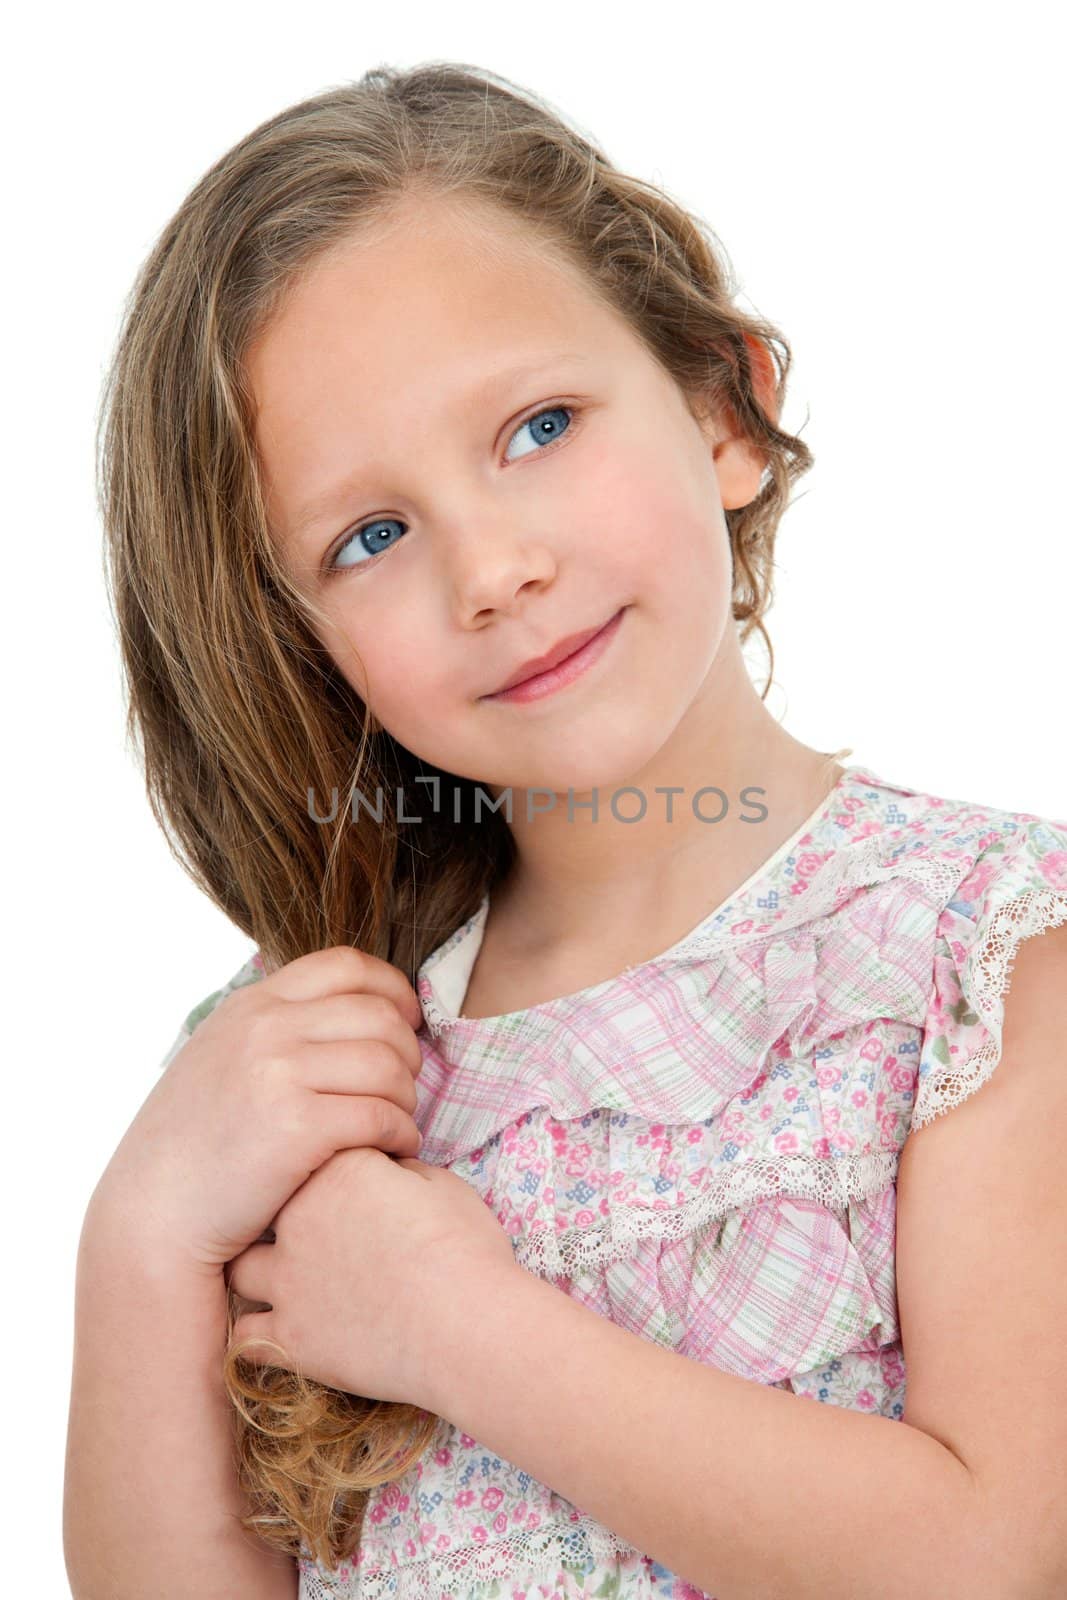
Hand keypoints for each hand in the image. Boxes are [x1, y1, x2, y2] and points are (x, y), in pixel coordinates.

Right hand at [94, 948, 426, 1276]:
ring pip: (388, 1067)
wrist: (152, 1214)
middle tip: (405, 1086)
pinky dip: (403, 1134)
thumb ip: (273, 1026)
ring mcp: (280, 1074)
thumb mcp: (221, 1055)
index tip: (408, 1021)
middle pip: (379, 1017)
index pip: (345, 965)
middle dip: (409, 1052)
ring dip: (408, 1098)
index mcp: (252, 1005)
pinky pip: (382, 1117)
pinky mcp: (298, 1128)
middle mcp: (266, 1029)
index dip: (392, 989)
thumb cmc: (193, 1144)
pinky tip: (396, 1149)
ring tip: (399, 1123)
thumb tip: (348, 1008)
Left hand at [225, 1145, 520, 1410]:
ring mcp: (288, 1280)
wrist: (468, 1326)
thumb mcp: (443, 1187)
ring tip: (284, 1280)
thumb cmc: (467, 1250)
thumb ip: (402, 1172)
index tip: (356, 1189)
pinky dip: (256, 1333)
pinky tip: (277, 1331)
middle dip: (280, 1214)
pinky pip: (243, 1335)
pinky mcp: (290, 1337)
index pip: (316, 1152)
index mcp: (340, 1170)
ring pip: (241, 1268)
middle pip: (267, 1204)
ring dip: (258, 1271)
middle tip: (315, 1234)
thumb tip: (390, 1173)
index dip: (333, 1170)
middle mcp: (300, 1217)